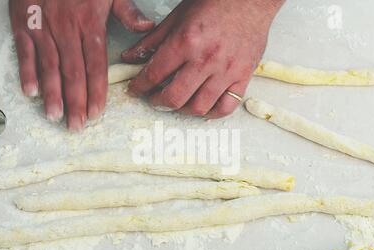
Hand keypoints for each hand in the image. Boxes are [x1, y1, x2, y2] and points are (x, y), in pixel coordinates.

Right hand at [9, 0, 153, 130]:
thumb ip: (127, 11)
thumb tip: (146, 27)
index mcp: (91, 24)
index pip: (95, 65)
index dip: (96, 91)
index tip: (96, 113)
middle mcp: (67, 30)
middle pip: (73, 72)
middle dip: (75, 101)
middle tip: (76, 126)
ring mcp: (44, 27)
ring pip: (50, 66)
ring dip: (52, 93)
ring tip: (55, 116)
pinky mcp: (23, 23)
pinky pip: (25, 51)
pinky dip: (26, 71)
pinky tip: (30, 92)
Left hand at [122, 0, 283, 118]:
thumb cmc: (215, 2)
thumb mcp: (177, 16)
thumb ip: (152, 40)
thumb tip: (130, 57)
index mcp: (186, 41)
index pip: (154, 74)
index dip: (139, 87)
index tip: (136, 90)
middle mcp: (206, 59)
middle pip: (174, 97)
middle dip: (157, 102)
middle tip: (154, 99)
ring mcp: (226, 71)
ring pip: (199, 107)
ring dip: (182, 110)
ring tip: (177, 103)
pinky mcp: (243, 77)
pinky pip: (226, 107)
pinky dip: (212, 114)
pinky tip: (203, 109)